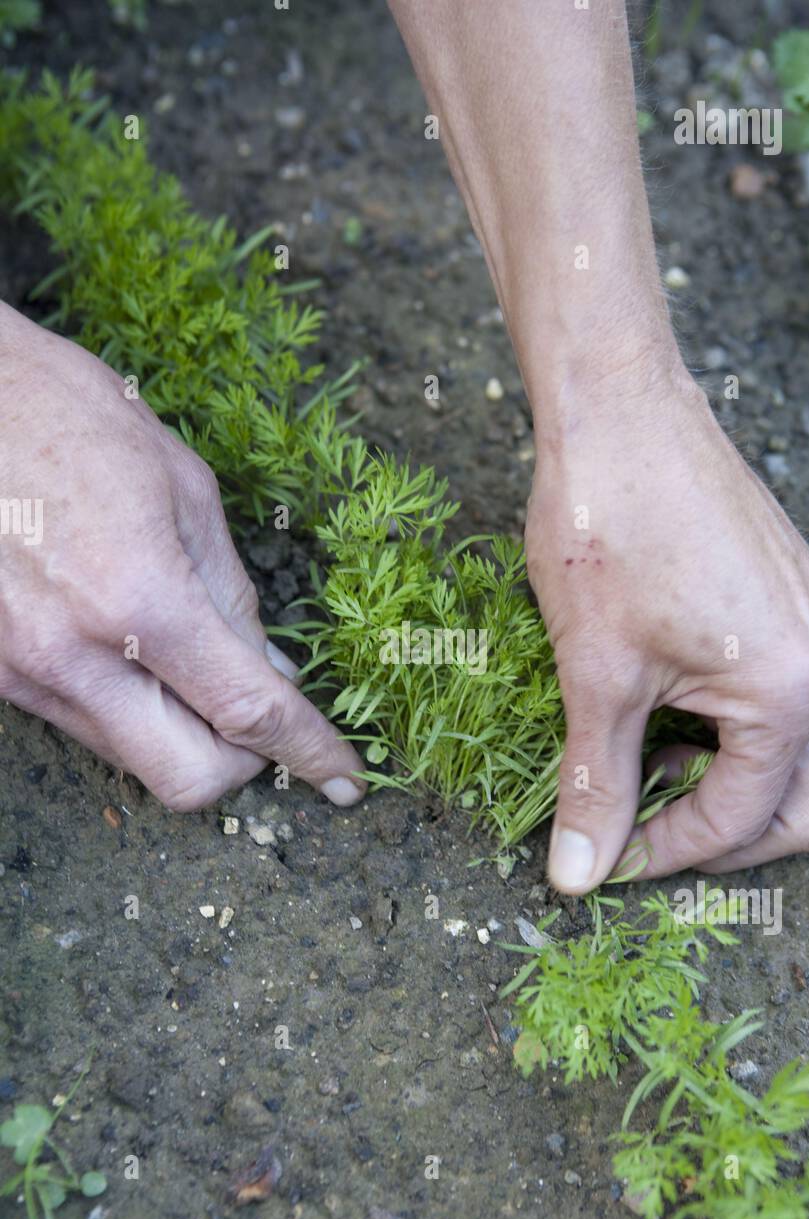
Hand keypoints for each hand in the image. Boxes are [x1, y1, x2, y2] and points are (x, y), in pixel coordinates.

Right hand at [0, 305, 364, 809]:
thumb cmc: (71, 417)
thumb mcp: (185, 489)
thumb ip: (233, 596)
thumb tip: (272, 672)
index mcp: (138, 598)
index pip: (248, 713)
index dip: (310, 753)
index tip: (344, 779)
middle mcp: (73, 656)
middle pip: (188, 780)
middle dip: (241, 761)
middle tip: (258, 713)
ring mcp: (23, 673)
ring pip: (135, 760)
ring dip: (183, 734)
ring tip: (186, 659)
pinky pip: (86, 725)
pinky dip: (129, 709)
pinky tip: (130, 648)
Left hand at [526, 365, 808, 893]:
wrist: (621, 412)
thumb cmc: (609, 531)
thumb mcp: (596, 676)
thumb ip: (597, 784)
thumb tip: (578, 875)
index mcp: (795, 693)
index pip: (740, 822)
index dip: (665, 854)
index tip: (602, 860)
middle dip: (728, 839)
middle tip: (646, 834)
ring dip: (738, 786)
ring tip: (652, 768)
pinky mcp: (805, 602)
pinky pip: (798, 703)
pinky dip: (745, 734)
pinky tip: (675, 714)